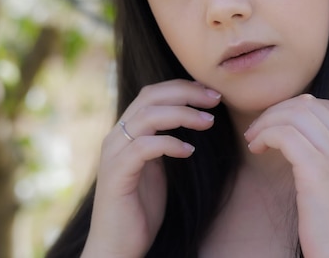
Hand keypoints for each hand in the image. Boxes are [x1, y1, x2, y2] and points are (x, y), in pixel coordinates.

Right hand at [81, 80, 220, 257]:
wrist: (116, 246)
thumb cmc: (140, 208)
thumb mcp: (158, 168)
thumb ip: (166, 143)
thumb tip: (193, 120)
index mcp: (126, 132)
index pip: (152, 93)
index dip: (182, 87)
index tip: (211, 94)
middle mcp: (116, 137)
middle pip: (150, 96)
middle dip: (186, 93)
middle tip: (215, 100)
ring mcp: (113, 155)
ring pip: (147, 116)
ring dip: (182, 114)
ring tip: (208, 122)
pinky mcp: (116, 175)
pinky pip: (143, 147)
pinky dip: (169, 143)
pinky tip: (189, 151)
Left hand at [244, 94, 328, 257]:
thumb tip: (297, 132)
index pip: (325, 107)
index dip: (294, 108)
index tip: (275, 124)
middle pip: (307, 106)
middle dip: (276, 112)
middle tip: (257, 130)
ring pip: (293, 116)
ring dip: (266, 123)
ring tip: (253, 140)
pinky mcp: (318, 171)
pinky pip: (284, 135)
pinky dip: (265, 136)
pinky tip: (256, 149)